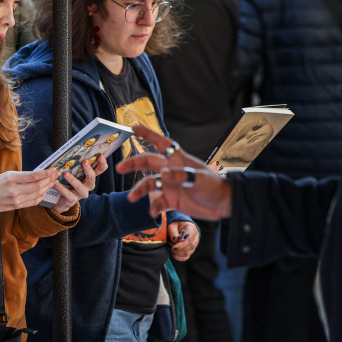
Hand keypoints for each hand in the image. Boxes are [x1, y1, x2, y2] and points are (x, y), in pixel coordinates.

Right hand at [0, 168, 59, 212]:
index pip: (33, 176)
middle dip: (49, 179)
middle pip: (37, 185)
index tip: (52, 169)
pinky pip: (33, 201)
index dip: (45, 173)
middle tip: (55, 174)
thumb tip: (39, 174)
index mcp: (11, 178)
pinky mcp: (17, 206)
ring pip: (37, 194)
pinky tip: (44, 191)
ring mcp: (16, 200)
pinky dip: (41, 196)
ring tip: (52, 182)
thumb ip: (22, 175)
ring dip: (47, 187)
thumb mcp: (7, 174)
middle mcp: (14, 190)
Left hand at [51, 154, 107, 213]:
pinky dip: (62, 188)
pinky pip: (68, 194)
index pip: (100, 170)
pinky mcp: (72, 200)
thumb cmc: (69, 182)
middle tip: (84, 161)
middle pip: (92, 178)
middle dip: (89, 170)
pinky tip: (56, 183)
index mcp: (90, 177)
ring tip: (65, 174)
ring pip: (79, 186)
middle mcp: (88, 185)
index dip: (102, 163)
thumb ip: (75, 164)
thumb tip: (72, 151)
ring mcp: (81, 193)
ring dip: (72, 179)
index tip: (100, 156)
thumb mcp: (74, 172)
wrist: (62, 200)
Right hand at [116, 125, 232, 220]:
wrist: (223, 205)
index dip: (148, 134)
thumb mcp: (199, 180)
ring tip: (132, 198)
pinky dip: (153, 208)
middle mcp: (171, 170)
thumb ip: (180, 175)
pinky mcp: (172, 200)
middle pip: (148, 163)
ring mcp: (170, 185)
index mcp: (178, 160)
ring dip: (139, 190)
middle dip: (133, 164)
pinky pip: (157, 203)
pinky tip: (153, 213)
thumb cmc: (214, 186)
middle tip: (119, 168)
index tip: (133, 127)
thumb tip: (161, 173)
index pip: (161, 143)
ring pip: (149, 184)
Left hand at [168, 220, 198, 260]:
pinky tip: (173, 252)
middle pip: (189, 247)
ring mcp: (194, 245)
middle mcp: (195, 237)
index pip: (189, 239)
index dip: (181, 245)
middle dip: (178, 249)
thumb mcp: (172, 225)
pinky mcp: (190, 250)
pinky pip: (186, 257)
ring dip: (177, 252)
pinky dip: (178, 257)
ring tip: (171, 246)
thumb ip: (173, 232)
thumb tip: (175, 241)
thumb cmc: (175, 224)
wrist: (179, 225)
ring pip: (187, 253)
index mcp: (192, 228)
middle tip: (169, 244)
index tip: (173, 247)